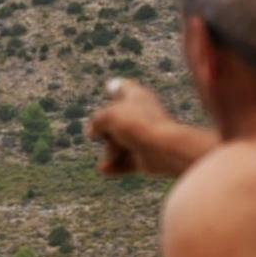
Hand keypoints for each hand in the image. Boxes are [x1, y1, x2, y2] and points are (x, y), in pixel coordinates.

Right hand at [87, 79, 202, 176]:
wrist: (163, 149)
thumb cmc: (136, 125)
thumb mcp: (106, 116)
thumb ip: (95, 121)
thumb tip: (92, 133)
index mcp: (137, 96)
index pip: (123, 87)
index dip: (115, 88)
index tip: (109, 87)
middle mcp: (142, 114)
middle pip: (114, 121)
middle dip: (106, 131)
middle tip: (103, 135)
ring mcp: (145, 135)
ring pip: (118, 142)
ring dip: (110, 151)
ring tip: (112, 157)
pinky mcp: (146, 156)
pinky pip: (125, 160)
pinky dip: (115, 165)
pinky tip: (105, 169)